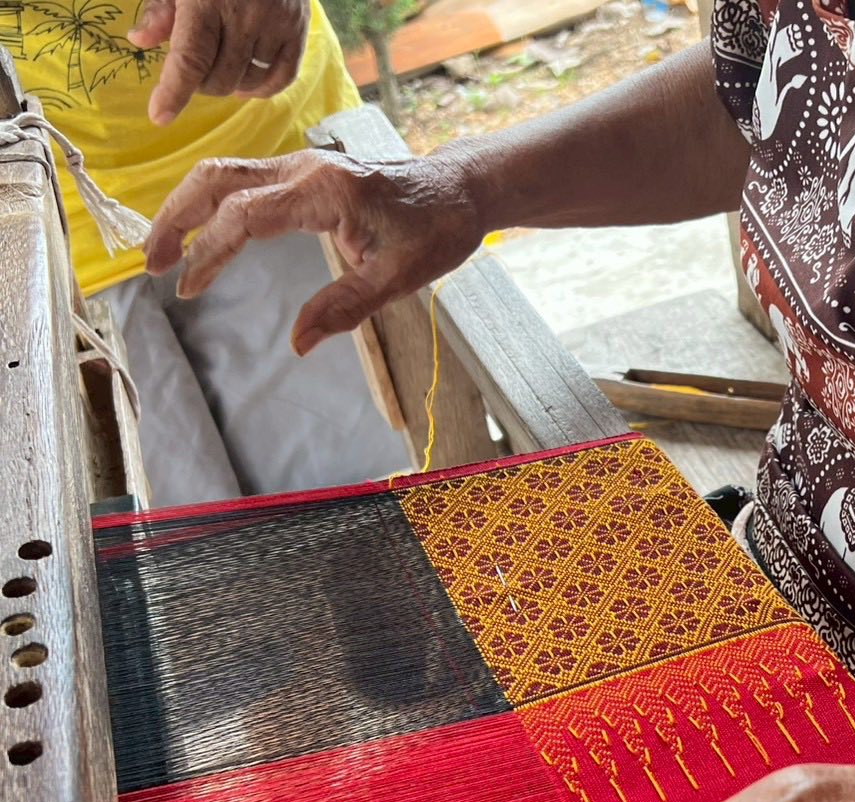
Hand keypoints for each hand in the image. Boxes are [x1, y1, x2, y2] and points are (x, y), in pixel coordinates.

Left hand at [128, 0, 311, 124]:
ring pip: (248, 83)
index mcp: (207, 0)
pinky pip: (281, 78)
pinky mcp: (297, 31)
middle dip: (201, 83)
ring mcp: (275, 25)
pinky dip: (262, 89)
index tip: (159, 116)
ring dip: (229, 86)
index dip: (174, 92)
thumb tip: (140, 40)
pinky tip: (247, 85)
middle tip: (195, 69)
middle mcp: (244, 16)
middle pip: (219, 78)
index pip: (190, 59)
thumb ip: (161, 8)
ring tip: (220, 70)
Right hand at [144, 148, 486, 354]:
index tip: (189, 287)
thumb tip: (297, 343)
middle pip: (217, 179)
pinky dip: (213, 202)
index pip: (245, 216)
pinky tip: (202, 233)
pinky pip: (246, 179)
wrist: (460, 190)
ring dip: (188, 207)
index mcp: (325, 192)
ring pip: (225, 173)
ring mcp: (302, 164)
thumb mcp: (398, 279)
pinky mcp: (305, 171)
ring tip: (166, 251)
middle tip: (152, 264)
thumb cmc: (436, 230)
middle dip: (176, 218)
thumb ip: (345, 309)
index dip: (210, 252)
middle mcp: (305, 168)